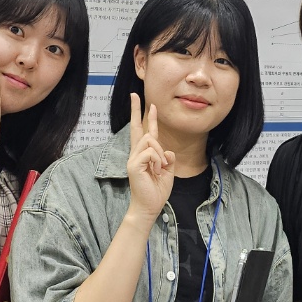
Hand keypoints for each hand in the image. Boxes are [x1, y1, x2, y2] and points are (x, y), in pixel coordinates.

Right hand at [126, 95, 174, 226]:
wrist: (149, 207)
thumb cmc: (157, 191)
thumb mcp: (168, 171)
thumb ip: (168, 159)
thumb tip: (167, 151)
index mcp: (144, 155)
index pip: (146, 132)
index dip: (149, 118)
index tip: (150, 104)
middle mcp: (136, 154)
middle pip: (137, 128)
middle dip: (136, 110)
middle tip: (135, 95)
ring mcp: (133, 159)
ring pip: (150, 140)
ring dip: (160, 153)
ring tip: (159, 169)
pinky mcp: (133, 165)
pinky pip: (150, 152)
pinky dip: (157, 161)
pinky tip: (156, 171)